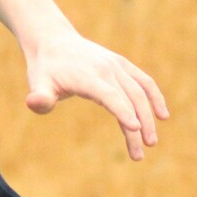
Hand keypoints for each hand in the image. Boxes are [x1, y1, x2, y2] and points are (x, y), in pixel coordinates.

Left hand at [23, 31, 168, 160]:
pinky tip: (162, 115)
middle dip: (138, 127)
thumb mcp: (37, 83)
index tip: (135, 129)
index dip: (122, 111)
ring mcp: (117, 66)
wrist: (53, 40)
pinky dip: (155, 97)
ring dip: (149, 117)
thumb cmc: (44, 68)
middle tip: (138, 155)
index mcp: (87, 76)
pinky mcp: (122, 65)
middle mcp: (106, 69)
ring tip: (150, 143)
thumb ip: (39, 98)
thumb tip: (34, 104)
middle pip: (129, 99)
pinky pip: (144, 81)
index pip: (109, 95)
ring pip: (140, 92)